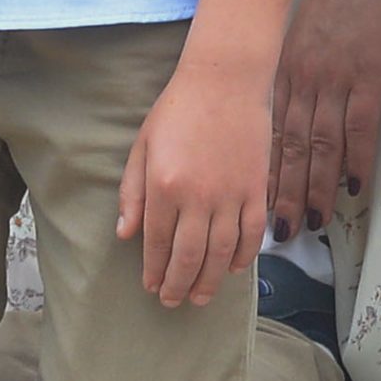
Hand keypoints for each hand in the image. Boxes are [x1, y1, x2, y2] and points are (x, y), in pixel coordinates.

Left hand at [117, 58, 269, 308]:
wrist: (226, 78)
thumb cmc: (179, 107)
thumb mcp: (142, 146)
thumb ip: (131, 193)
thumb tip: (125, 235)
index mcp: (164, 186)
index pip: (157, 243)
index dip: (153, 270)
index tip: (151, 287)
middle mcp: (197, 196)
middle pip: (188, 256)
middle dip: (178, 285)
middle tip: (173, 301)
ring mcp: (231, 194)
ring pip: (221, 253)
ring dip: (209, 280)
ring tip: (200, 297)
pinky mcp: (256, 187)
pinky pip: (252, 233)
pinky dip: (244, 256)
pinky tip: (234, 268)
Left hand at [269, 0, 380, 236]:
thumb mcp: (303, 28)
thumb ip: (293, 66)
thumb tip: (287, 107)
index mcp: (284, 68)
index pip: (267, 132)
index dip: (263, 172)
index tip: (255, 203)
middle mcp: (304, 78)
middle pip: (290, 147)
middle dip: (283, 193)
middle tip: (280, 233)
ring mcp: (336, 78)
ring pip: (321, 145)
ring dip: (317, 187)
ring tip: (314, 223)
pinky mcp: (370, 75)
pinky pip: (360, 128)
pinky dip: (356, 161)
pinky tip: (354, 188)